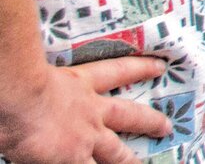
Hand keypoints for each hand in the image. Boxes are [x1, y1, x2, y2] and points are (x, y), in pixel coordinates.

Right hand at [0, 55, 171, 163]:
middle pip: (128, 115)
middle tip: (167, 126)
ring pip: (116, 152)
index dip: (140, 69)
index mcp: (80, 84)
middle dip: (149, 121)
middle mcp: (90, 111)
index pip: (117, 72)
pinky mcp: (75, 159)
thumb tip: (40, 88)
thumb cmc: (21, 82)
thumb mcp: (41, 75)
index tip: (160, 67)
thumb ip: (47, 84)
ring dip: (129, 161)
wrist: (21, 98)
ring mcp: (86, 138)